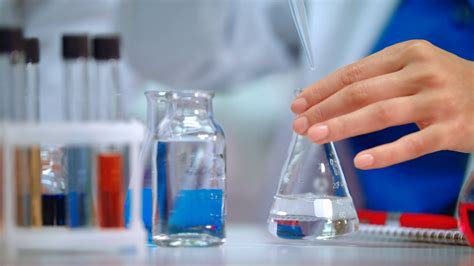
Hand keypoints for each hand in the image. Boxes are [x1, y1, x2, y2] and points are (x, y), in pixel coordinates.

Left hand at [291, 40, 473, 169]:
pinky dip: (385, 154)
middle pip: (361, 92)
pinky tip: (361, 161)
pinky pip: (412, 144)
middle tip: (300, 125)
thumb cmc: (445, 83)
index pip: (353, 72)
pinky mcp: (452, 129)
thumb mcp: (414, 67)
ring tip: (317, 136)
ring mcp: (437, 101)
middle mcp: (420, 73)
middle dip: (324, 109)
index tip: (299, 104)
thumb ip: (378, 77)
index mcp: (406, 54)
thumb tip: (331, 97)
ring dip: (343, 126)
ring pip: (380, 114)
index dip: (322, 89)